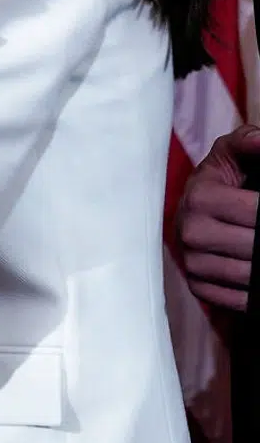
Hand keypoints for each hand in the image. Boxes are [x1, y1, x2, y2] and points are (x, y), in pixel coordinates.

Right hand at [177, 125, 259, 310]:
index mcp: (199, 196)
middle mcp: (189, 230)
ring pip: (250, 276)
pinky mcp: (197, 287)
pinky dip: (254, 291)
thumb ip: (249, 142)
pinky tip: (255, 269)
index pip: (256, 212)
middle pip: (255, 247)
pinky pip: (239, 300)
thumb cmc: (225, 179)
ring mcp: (191, 262)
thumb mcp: (233, 153)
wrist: (197, 210)